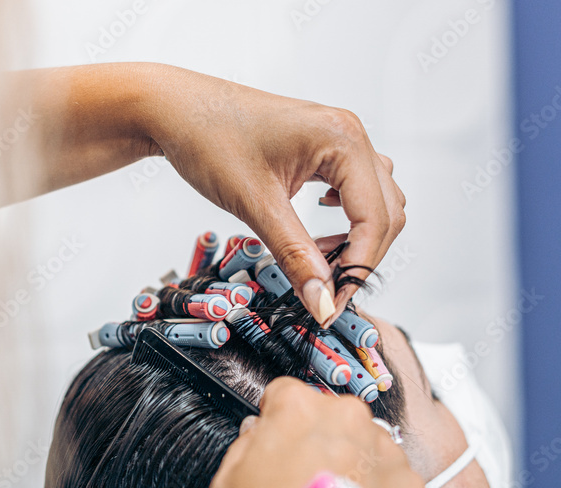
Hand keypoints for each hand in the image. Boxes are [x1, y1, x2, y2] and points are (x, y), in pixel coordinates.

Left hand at [136, 65, 405, 325]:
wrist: (174, 109)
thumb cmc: (208, 136)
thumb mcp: (254, 204)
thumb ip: (295, 255)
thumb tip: (322, 300)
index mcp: (342, 139)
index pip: (375, 218)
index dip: (358, 268)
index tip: (333, 305)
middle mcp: (349, 134)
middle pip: (386, 212)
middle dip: (360, 256)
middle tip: (325, 291)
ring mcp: (339, 139)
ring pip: (376, 202)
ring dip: (356, 238)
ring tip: (318, 261)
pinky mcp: (323, 147)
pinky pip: (357, 188)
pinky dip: (348, 218)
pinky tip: (319, 229)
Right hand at [208, 377, 423, 487]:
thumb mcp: (227, 483)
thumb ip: (244, 446)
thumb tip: (255, 436)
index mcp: (298, 407)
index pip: (284, 394)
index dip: (277, 422)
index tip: (277, 442)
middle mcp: (346, 417)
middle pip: (329, 417)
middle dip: (319, 443)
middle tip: (303, 482)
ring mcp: (382, 446)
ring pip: (363, 445)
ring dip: (351, 466)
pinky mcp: (408, 479)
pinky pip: (390, 477)